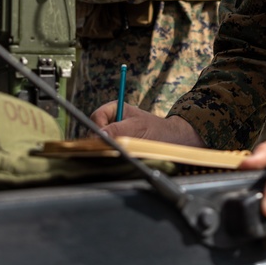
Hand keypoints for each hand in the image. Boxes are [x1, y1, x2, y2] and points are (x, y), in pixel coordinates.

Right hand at [90, 101, 204, 146]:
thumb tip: (100, 135)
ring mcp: (114, 132)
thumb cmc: (156, 130)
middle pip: (95, 129)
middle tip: (110, 148)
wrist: (170, 141)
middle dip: (101, 139)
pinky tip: (122, 155)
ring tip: (121, 151)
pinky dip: (113, 153)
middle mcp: (112, 120)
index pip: (96, 117)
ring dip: (108, 147)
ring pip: (101, 141)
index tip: (102, 139)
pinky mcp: (117, 144)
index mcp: (114, 109)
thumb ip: (117, 130)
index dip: (97, 128)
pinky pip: (108, 149)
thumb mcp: (136, 128)